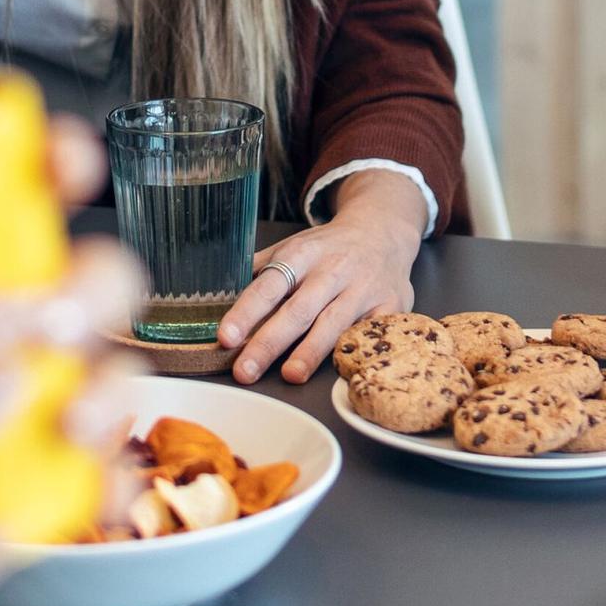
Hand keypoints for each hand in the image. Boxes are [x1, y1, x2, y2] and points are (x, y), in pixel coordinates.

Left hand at [216, 171, 425, 383]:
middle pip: (298, 309)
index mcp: (302, 253)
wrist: (383, 230)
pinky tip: (337, 369)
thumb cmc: (328, 247)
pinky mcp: (389, 304)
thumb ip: (259, 270)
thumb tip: (216, 297)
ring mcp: (363, 287)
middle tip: (244, 370)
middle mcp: (333, 269)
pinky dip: (352, 349)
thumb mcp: (292, 246)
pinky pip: (368, 331)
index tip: (225, 337)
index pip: (269, 285)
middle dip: (269, 342)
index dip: (246, 312)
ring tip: (289, 375)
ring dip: (310, 352)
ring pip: (333, 323)